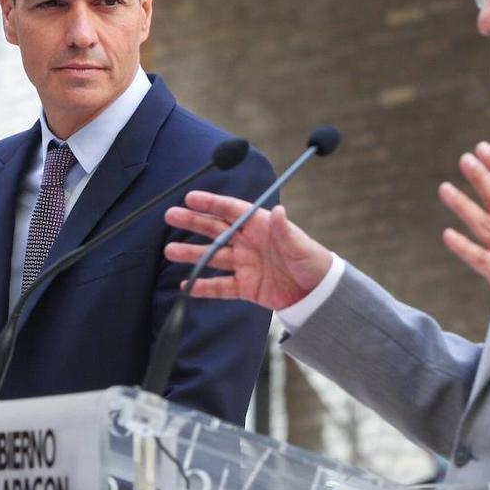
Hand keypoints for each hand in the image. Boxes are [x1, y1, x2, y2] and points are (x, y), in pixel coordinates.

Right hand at [165, 191, 332, 308]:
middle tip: (170, 215)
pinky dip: (204, 287)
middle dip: (193, 222)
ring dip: (192, 254)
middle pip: (216, 229)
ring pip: (213, 257)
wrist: (318, 293)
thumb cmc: (312, 261)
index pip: (231, 210)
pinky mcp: (246, 287)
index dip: (211, 203)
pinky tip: (186, 285)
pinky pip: (221, 287)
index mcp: (261, 226)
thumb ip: (286, 231)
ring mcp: (245, 265)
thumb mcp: (300, 245)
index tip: (190, 197)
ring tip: (170, 251)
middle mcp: (248, 243)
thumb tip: (280, 211)